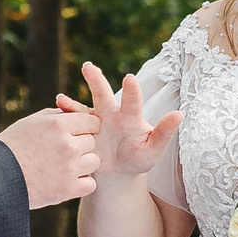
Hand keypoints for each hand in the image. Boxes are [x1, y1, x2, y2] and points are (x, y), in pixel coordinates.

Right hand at [0, 107, 101, 207]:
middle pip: (92, 142)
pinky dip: (80, 184)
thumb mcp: (31, 123)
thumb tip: (76, 112)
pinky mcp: (68, 189)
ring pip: (94, 162)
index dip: (85, 129)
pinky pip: (90, 184)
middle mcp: (67, 144)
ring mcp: (69, 167)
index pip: (91, 122)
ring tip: (63, 167)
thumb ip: (57, 116)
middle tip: (62, 154)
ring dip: (82, 165)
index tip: (75, 135)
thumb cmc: (12, 147)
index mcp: (58, 124)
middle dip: (81, 147)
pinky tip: (65, 181)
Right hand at [58, 62, 182, 185]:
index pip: (132, 101)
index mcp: (130, 117)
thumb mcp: (153, 149)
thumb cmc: (139, 157)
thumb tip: (180, 114)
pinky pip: (72, 124)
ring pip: (83, 108)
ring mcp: (95, 123)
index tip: (129, 79)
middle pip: (103, 94)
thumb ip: (164, 133)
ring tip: (61, 99)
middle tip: (88, 67)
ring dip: (73, 103)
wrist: (119, 169)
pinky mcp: (82, 132)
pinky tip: (57, 110)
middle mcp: (111, 114)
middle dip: (96, 81)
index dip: (131, 91)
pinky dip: (64, 117)